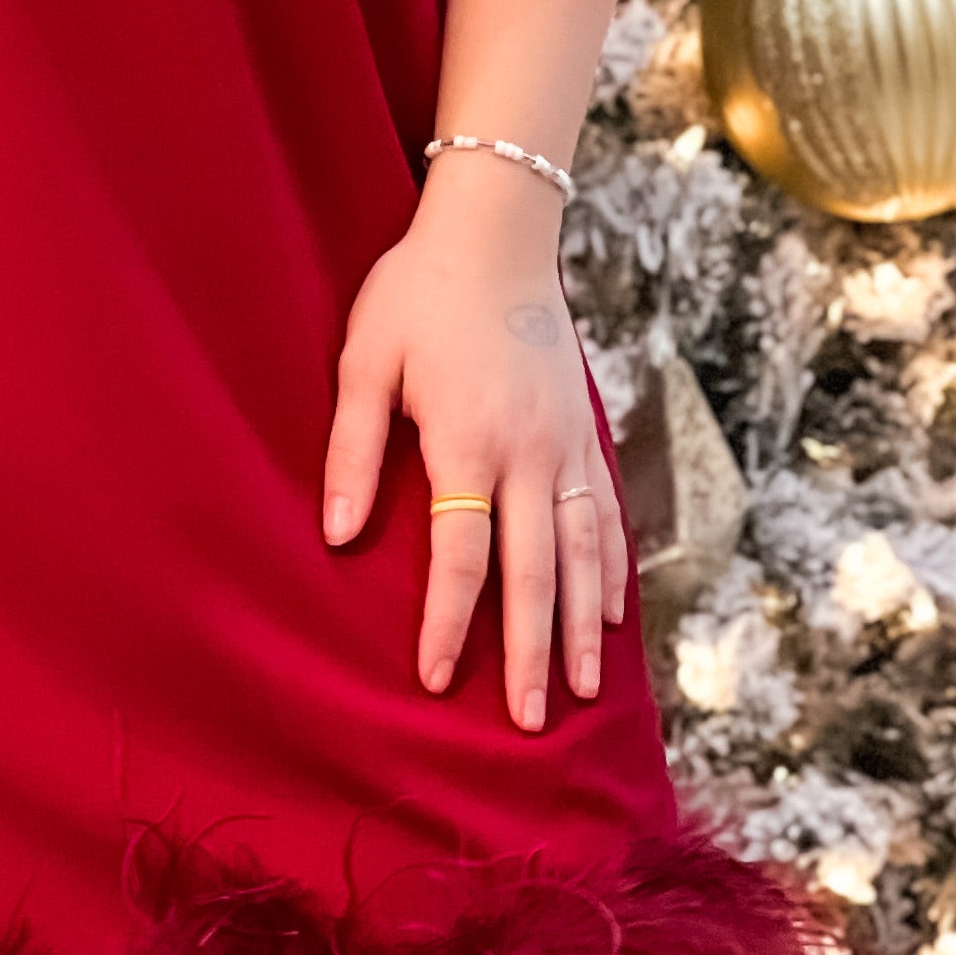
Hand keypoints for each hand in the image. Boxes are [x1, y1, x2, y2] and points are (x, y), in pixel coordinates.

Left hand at [320, 163, 627, 729]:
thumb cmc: (416, 293)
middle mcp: (531, 454)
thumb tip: (339, 532)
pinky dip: (614, 566)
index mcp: (469, 441)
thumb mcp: (365, 358)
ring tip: (588, 688)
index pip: (461, 556)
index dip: (450, 623)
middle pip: (535, 572)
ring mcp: (567, 444)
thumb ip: (352, 448)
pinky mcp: (587, 429)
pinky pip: (608, 512)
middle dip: (533, 652)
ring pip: (585, 552)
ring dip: (587, 625)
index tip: (439, 679)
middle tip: (535, 723)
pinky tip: (616, 611)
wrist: (496, 231)